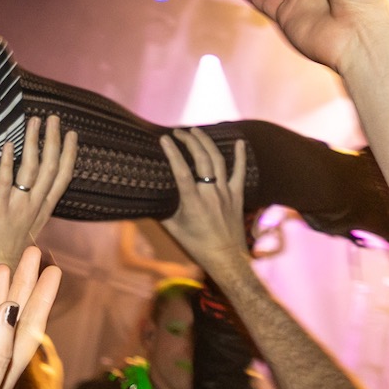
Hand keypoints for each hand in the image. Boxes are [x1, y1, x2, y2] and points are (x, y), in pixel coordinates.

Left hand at [0, 116, 77, 309]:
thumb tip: (36, 193)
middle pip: (51, 167)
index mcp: (44, 209)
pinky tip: (9, 145)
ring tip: (35, 121)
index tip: (71, 135)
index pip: (62, 177)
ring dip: (34, 143)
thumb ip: (34, 208)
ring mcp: (18, 206)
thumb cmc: (8, 249)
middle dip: (53, 141)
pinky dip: (8, 162)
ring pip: (32, 169)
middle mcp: (35, 205)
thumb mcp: (28, 227)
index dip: (68, 154)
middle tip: (54, 118)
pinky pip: (6, 181)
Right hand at [157, 129, 251, 283]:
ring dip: (206, 143)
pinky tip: (238, 141)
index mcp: (193, 202)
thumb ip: (162, 209)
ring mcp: (226, 193)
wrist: (227, 258)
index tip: (164, 139)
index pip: (182, 172)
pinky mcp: (237, 195)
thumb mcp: (173, 228)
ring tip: (195, 131)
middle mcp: (211, 194)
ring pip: (218, 161)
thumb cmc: (197, 245)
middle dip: (189, 141)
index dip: (173, 153)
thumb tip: (147, 196)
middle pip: (202, 160)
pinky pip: (240, 172)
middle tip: (178, 132)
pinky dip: (240, 155)